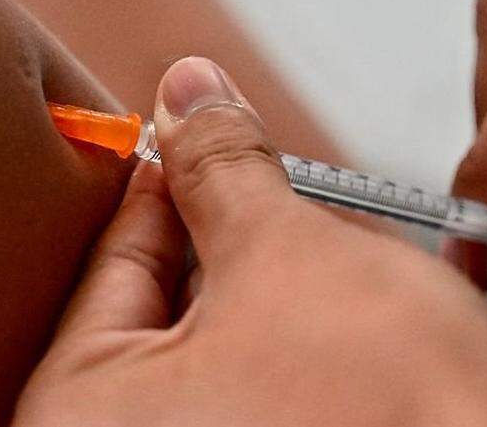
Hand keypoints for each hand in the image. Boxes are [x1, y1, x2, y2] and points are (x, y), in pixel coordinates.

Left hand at [13, 57, 486, 425]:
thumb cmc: (400, 412)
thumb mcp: (288, 255)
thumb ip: (220, 168)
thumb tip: (186, 91)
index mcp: (86, 414)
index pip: (113, 262)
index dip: (165, 178)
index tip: (195, 129)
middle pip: (169, 305)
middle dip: (231, 235)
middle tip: (277, 186)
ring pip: (229, 342)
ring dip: (281, 285)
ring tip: (341, 264)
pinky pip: (271, 387)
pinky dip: (309, 340)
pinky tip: (361, 323)